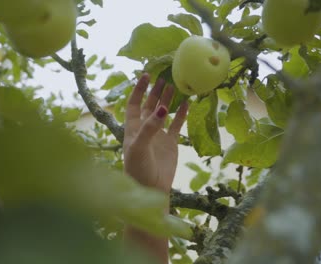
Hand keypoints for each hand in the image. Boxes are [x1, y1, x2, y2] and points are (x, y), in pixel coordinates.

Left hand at [123, 73, 187, 193]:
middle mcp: (145, 129)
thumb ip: (150, 127)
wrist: (150, 189)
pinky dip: (181, 114)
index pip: (134, 103)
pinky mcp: (170, 143)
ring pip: (164, 113)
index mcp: (132, 128)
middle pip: (149, 105)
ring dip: (168, 100)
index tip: (146, 75)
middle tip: (164, 77)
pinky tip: (187, 103)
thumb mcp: (140, 146)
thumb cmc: (138, 169)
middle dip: (155, 91)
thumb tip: (163, 108)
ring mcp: (158, 135)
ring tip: (175, 85)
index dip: (139, 89)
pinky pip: (176, 124)